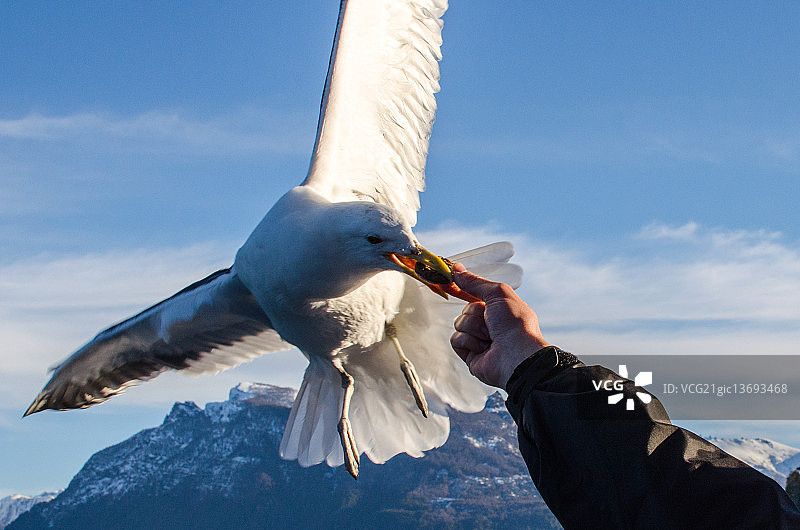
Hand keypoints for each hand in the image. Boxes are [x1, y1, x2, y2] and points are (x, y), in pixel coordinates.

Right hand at [450, 263, 549, 388]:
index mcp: (500, 309)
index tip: (451, 281)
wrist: (516, 355)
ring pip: (460, 324)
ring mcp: (479, 340)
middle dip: (475, 313)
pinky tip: (482, 347)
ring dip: (473, 328)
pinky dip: (468, 341)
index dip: (464, 289)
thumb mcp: (498, 293)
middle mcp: (490, 325)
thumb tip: (457, 270)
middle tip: (489, 321)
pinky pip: (456, 340)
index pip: (476, 296)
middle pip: (466, 310)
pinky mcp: (470, 354)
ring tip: (489, 336)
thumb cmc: (515, 324)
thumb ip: (475, 282)